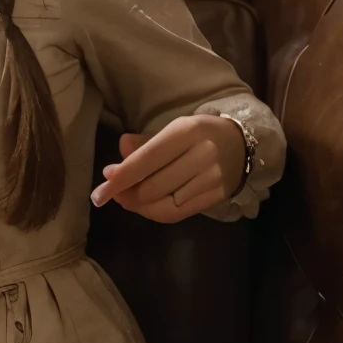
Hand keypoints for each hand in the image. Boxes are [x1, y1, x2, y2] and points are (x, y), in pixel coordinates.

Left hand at [89, 115, 245, 223]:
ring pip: (163, 204)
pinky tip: (144, 206)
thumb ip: (144, 144)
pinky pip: (177, 214)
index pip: (146, 160)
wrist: (242, 144)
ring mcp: (211, 179)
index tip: (101, 190)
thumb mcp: (172, 129)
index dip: (121, 178)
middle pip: (153, 187)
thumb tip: (117, 157)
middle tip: (112, 193)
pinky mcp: (216, 197)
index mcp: (186, 131)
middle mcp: (201, 155)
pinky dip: (154, 212)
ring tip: (126, 198)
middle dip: (127, 194)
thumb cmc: (198, 133)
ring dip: (138, 205)